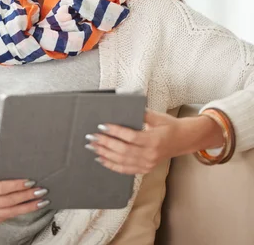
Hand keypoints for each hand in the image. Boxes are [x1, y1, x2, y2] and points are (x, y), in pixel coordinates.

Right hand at [0, 158, 48, 225]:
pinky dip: (18, 211)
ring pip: (9, 213)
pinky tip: (29, 206)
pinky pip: (5, 217)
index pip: (1, 189)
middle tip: (41, 191)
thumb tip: (17, 167)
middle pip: (8, 202)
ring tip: (41, 201)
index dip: (17, 186)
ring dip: (27, 207)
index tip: (31, 182)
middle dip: (27, 197)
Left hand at [84, 109, 222, 174]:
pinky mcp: (145, 169)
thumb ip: (141, 113)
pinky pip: (126, 169)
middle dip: (106, 144)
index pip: (131, 137)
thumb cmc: (170, 125)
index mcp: (154, 140)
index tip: (102, 126)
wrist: (183, 140)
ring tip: (93, 147)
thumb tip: (123, 107)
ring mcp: (148, 164)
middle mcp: (150, 154)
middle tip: (92, 137)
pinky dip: (112, 165)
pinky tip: (101, 159)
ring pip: (122, 161)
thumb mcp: (157, 116)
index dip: (115, 132)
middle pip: (124, 151)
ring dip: (105, 154)